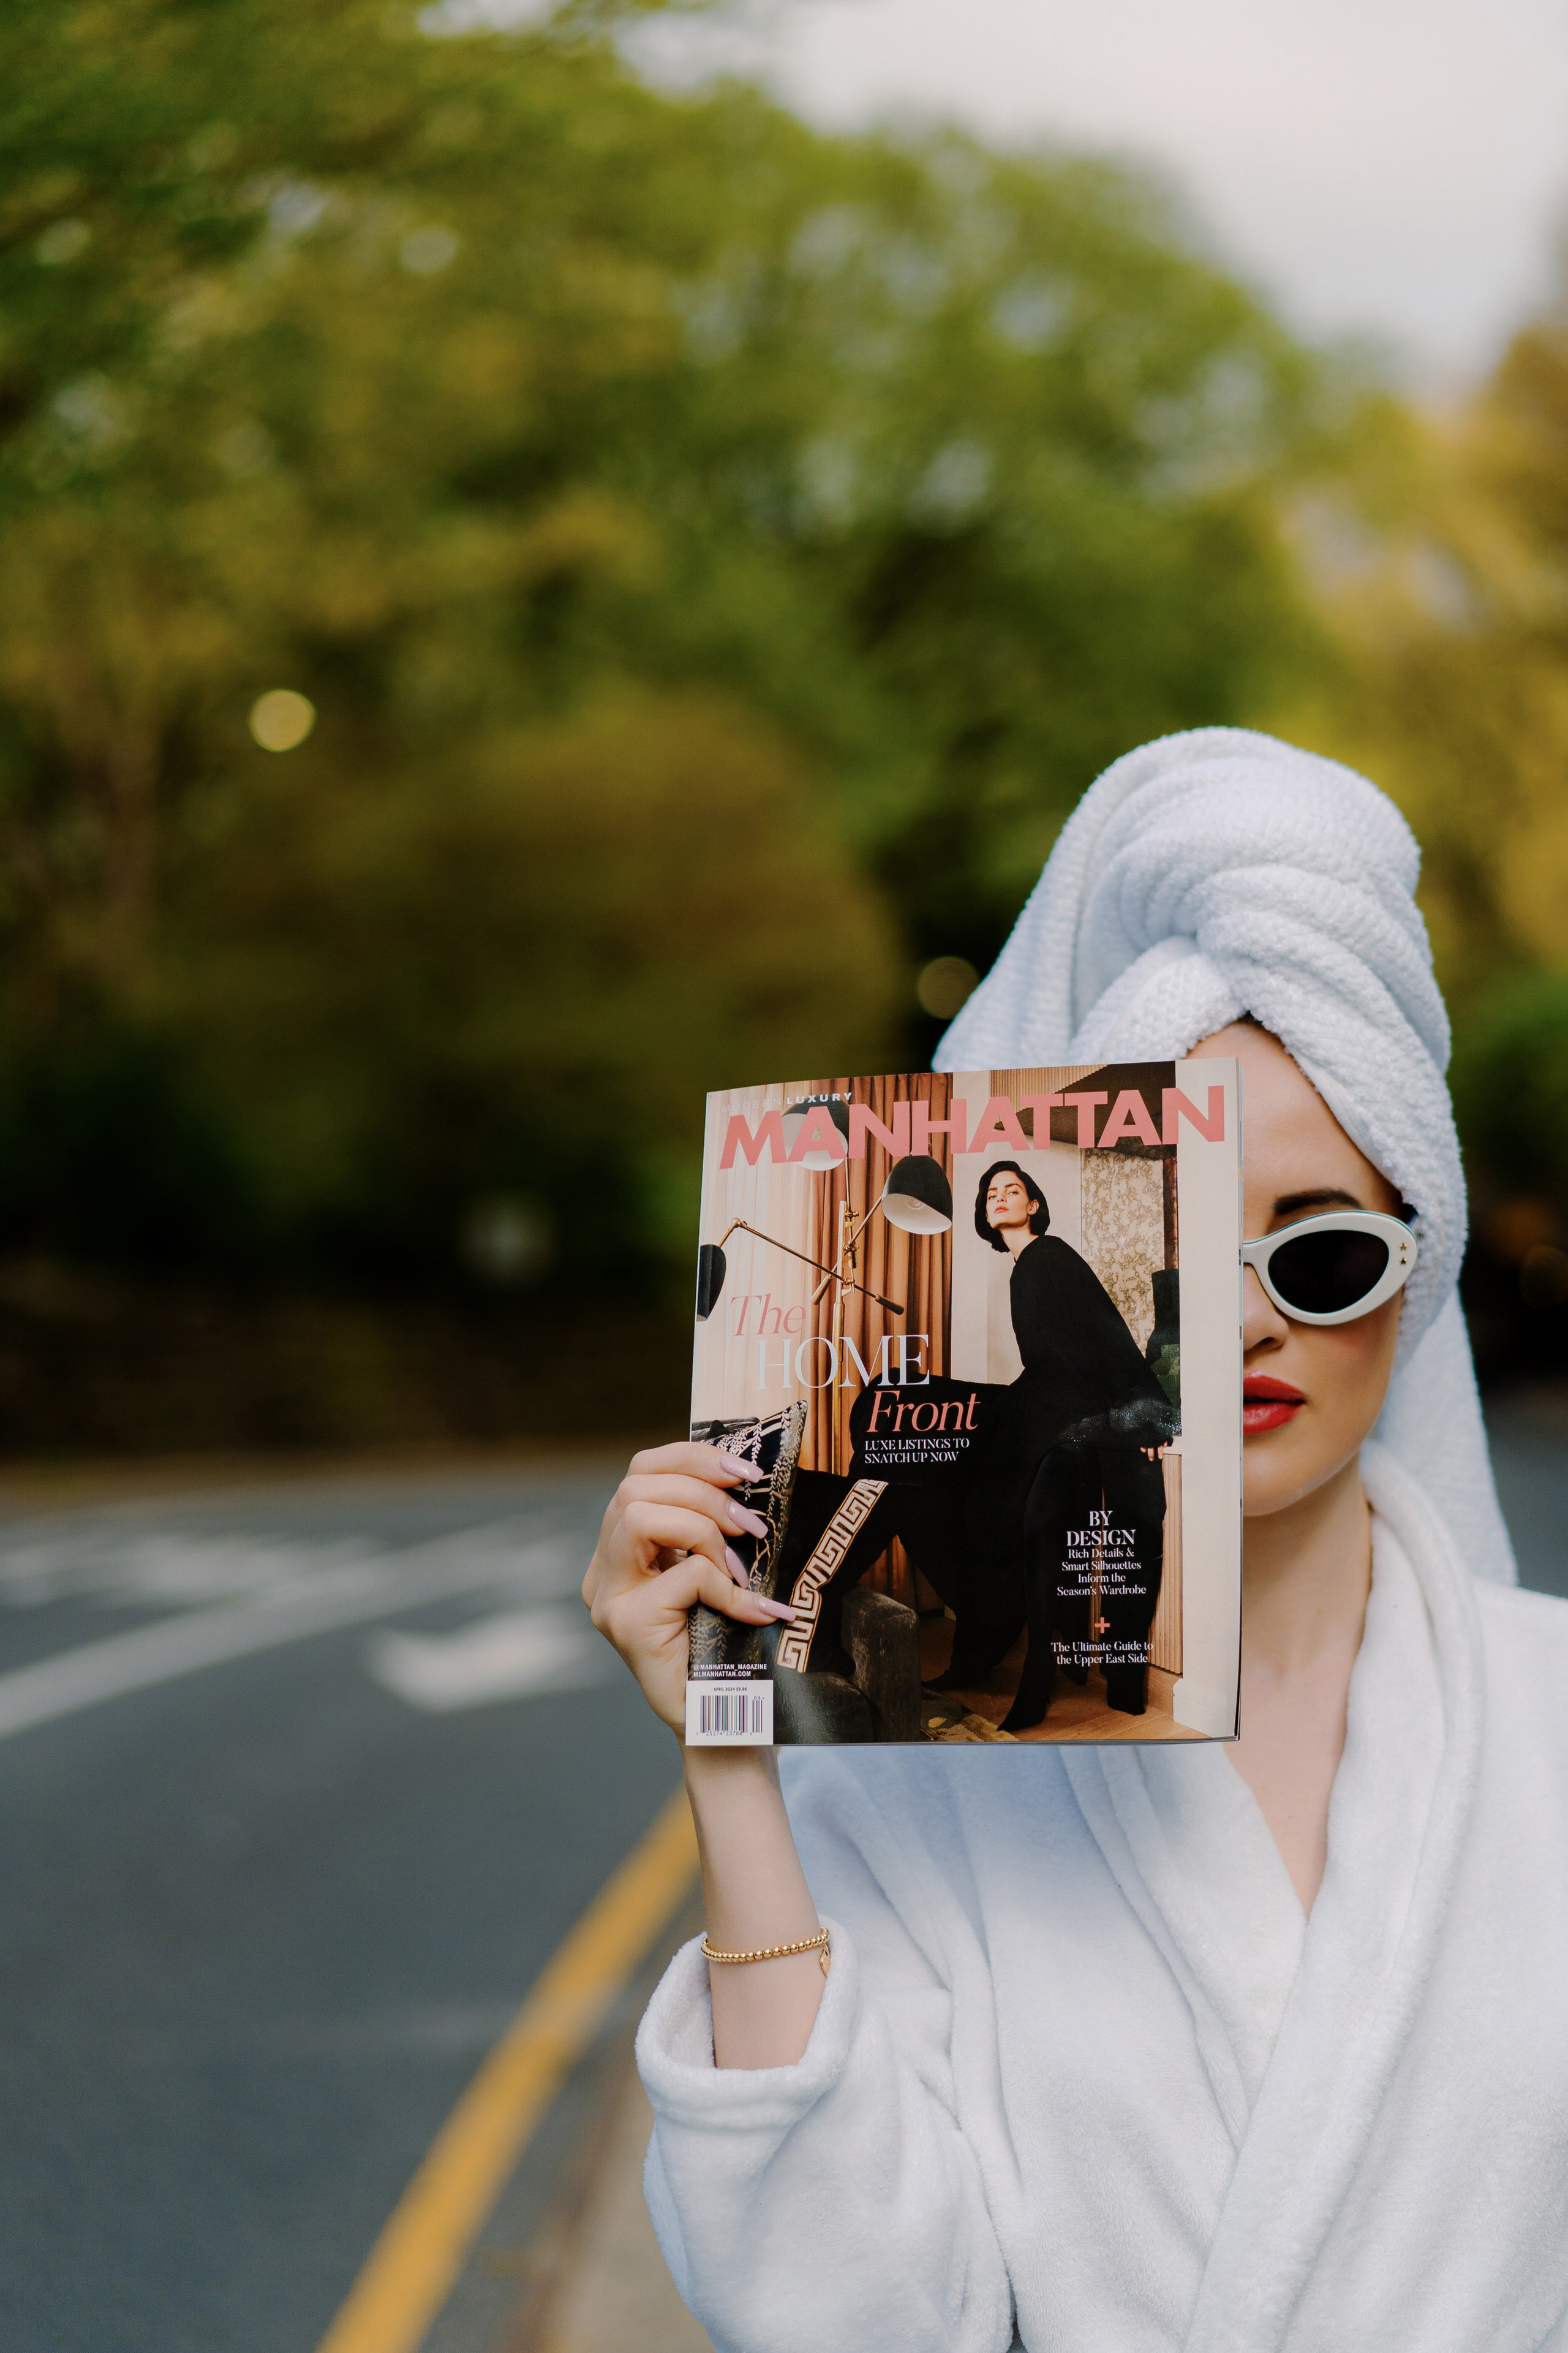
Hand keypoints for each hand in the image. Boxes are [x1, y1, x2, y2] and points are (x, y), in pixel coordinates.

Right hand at [583, 1441, 796, 1732]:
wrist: (723, 1723)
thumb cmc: (725, 1644)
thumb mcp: (715, 1571)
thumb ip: (709, 1528)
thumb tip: (744, 1471)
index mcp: (622, 1551)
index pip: (640, 1471)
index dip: (693, 1457)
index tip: (746, 1471)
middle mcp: (604, 1571)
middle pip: (634, 1484)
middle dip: (704, 1491)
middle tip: (752, 1525)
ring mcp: (609, 1599)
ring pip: (643, 1515)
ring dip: (707, 1530)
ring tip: (745, 1566)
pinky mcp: (629, 1624)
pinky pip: (685, 1574)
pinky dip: (728, 1585)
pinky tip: (756, 1610)